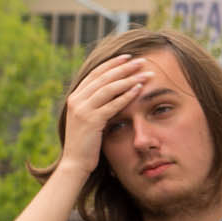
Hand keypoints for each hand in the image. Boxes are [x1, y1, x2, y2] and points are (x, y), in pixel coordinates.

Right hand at [59, 54, 154, 177]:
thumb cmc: (85, 143)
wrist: (75, 163)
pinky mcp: (91, 121)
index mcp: (74, 97)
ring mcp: (82, 110)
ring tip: (146, 73)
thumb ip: (94, 104)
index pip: (95, 74)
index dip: (112, 64)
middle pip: (103, 77)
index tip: (127, 57)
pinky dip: (127, 95)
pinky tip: (139, 89)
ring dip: (130, 78)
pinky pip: (113, 104)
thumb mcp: (86, 118)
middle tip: (142, 61)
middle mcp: (76, 100)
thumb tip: (112, 91)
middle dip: (124, 67)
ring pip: (109, 88)